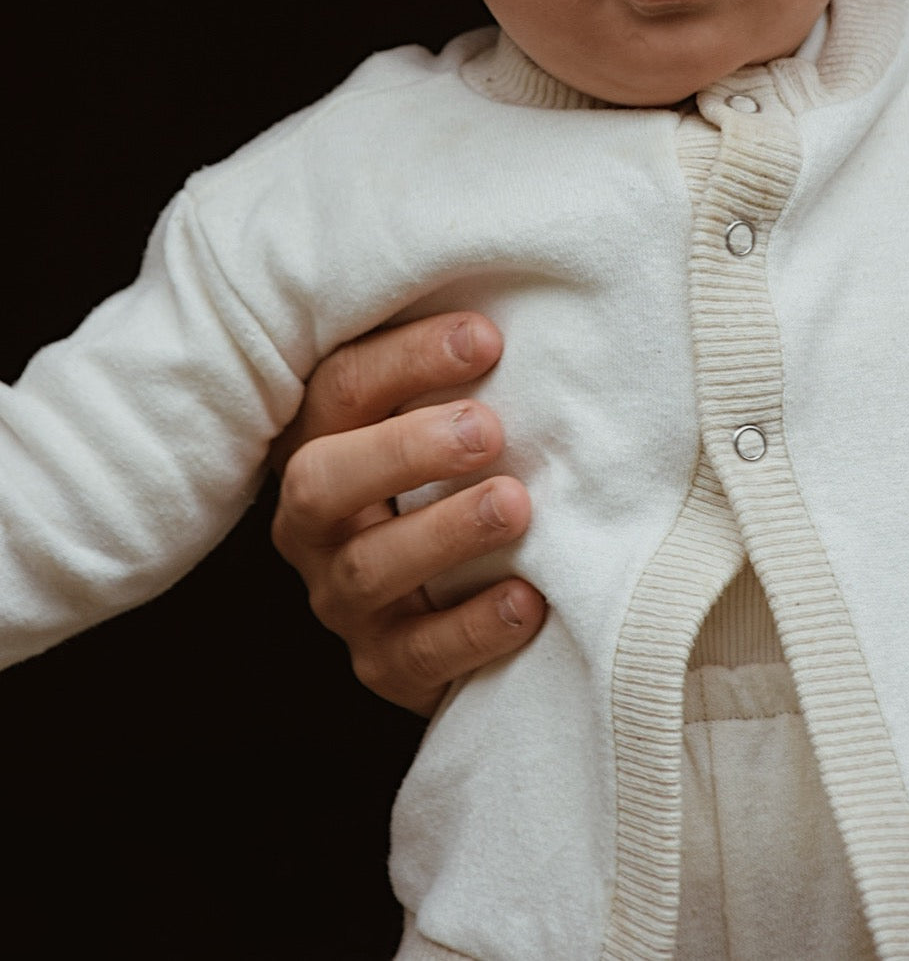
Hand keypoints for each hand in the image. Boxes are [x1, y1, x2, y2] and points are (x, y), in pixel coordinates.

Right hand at [271, 312, 546, 715]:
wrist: (451, 596)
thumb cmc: (456, 472)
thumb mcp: (440, 414)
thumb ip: (460, 371)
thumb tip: (524, 311)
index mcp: (319, 441)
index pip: (341, 389)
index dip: (408, 359)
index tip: (487, 338)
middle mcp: (314, 522)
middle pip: (322, 482)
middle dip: (405, 451)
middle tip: (488, 429)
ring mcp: (341, 598)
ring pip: (367, 570)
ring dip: (444, 533)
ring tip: (515, 505)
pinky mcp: (383, 663)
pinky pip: (417, 655)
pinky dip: (473, 628)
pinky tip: (529, 598)